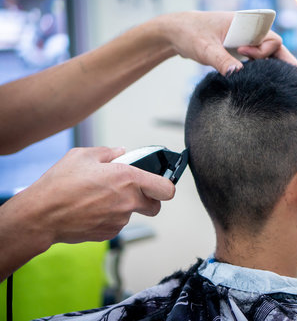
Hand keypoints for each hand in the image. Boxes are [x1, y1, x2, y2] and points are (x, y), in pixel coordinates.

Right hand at [8, 147, 174, 244]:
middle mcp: (128, 201)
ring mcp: (119, 220)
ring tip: (98, 197)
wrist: (40, 216)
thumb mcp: (82, 155)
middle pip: (155, 206)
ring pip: (132, 214)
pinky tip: (91, 209)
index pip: (166, 189)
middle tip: (132, 190)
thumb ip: (108, 153)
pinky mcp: (108, 233)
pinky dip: (109, 217)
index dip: (166, 186)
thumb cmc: (59, 184)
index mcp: (128, 178)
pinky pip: (117, 224)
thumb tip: (121, 152)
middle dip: (148, 199)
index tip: (161, 183)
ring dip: (123, 207)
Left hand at [155, 11, 296, 74]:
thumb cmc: (191, 35)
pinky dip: (270, 73)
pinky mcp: (244, 51)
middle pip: (279, 50)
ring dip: (280, 71)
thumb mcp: (204, 48)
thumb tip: (236, 75)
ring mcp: (249, 42)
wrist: (178, 33)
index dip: (262, 50)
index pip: (271, 39)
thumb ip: (221, 60)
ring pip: (273, 58)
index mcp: (247, 23)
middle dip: (290, 66)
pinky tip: (281, 86)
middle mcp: (253, 32)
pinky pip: (262, 63)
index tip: (242, 53)